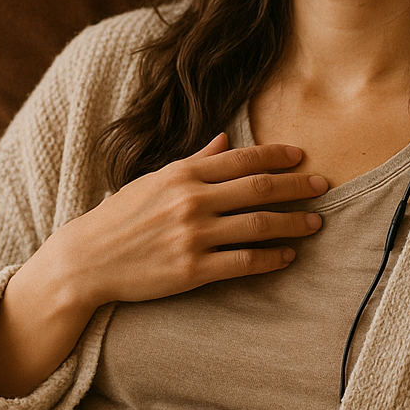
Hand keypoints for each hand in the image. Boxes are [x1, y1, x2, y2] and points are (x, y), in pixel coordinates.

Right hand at [0, 135, 324, 396]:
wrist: (86, 260)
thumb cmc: (119, 218)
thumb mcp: (152, 180)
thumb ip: (193, 161)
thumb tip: (224, 140)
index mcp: (182, 173)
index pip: (242, 158)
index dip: (277, 156)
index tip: (302, 156)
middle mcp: (191, 200)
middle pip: (259, 188)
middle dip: (297, 186)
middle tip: (324, 185)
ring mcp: (192, 235)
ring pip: (257, 225)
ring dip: (293, 222)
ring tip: (316, 223)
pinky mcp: (192, 269)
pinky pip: (243, 262)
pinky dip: (271, 258)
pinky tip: (288, 256)